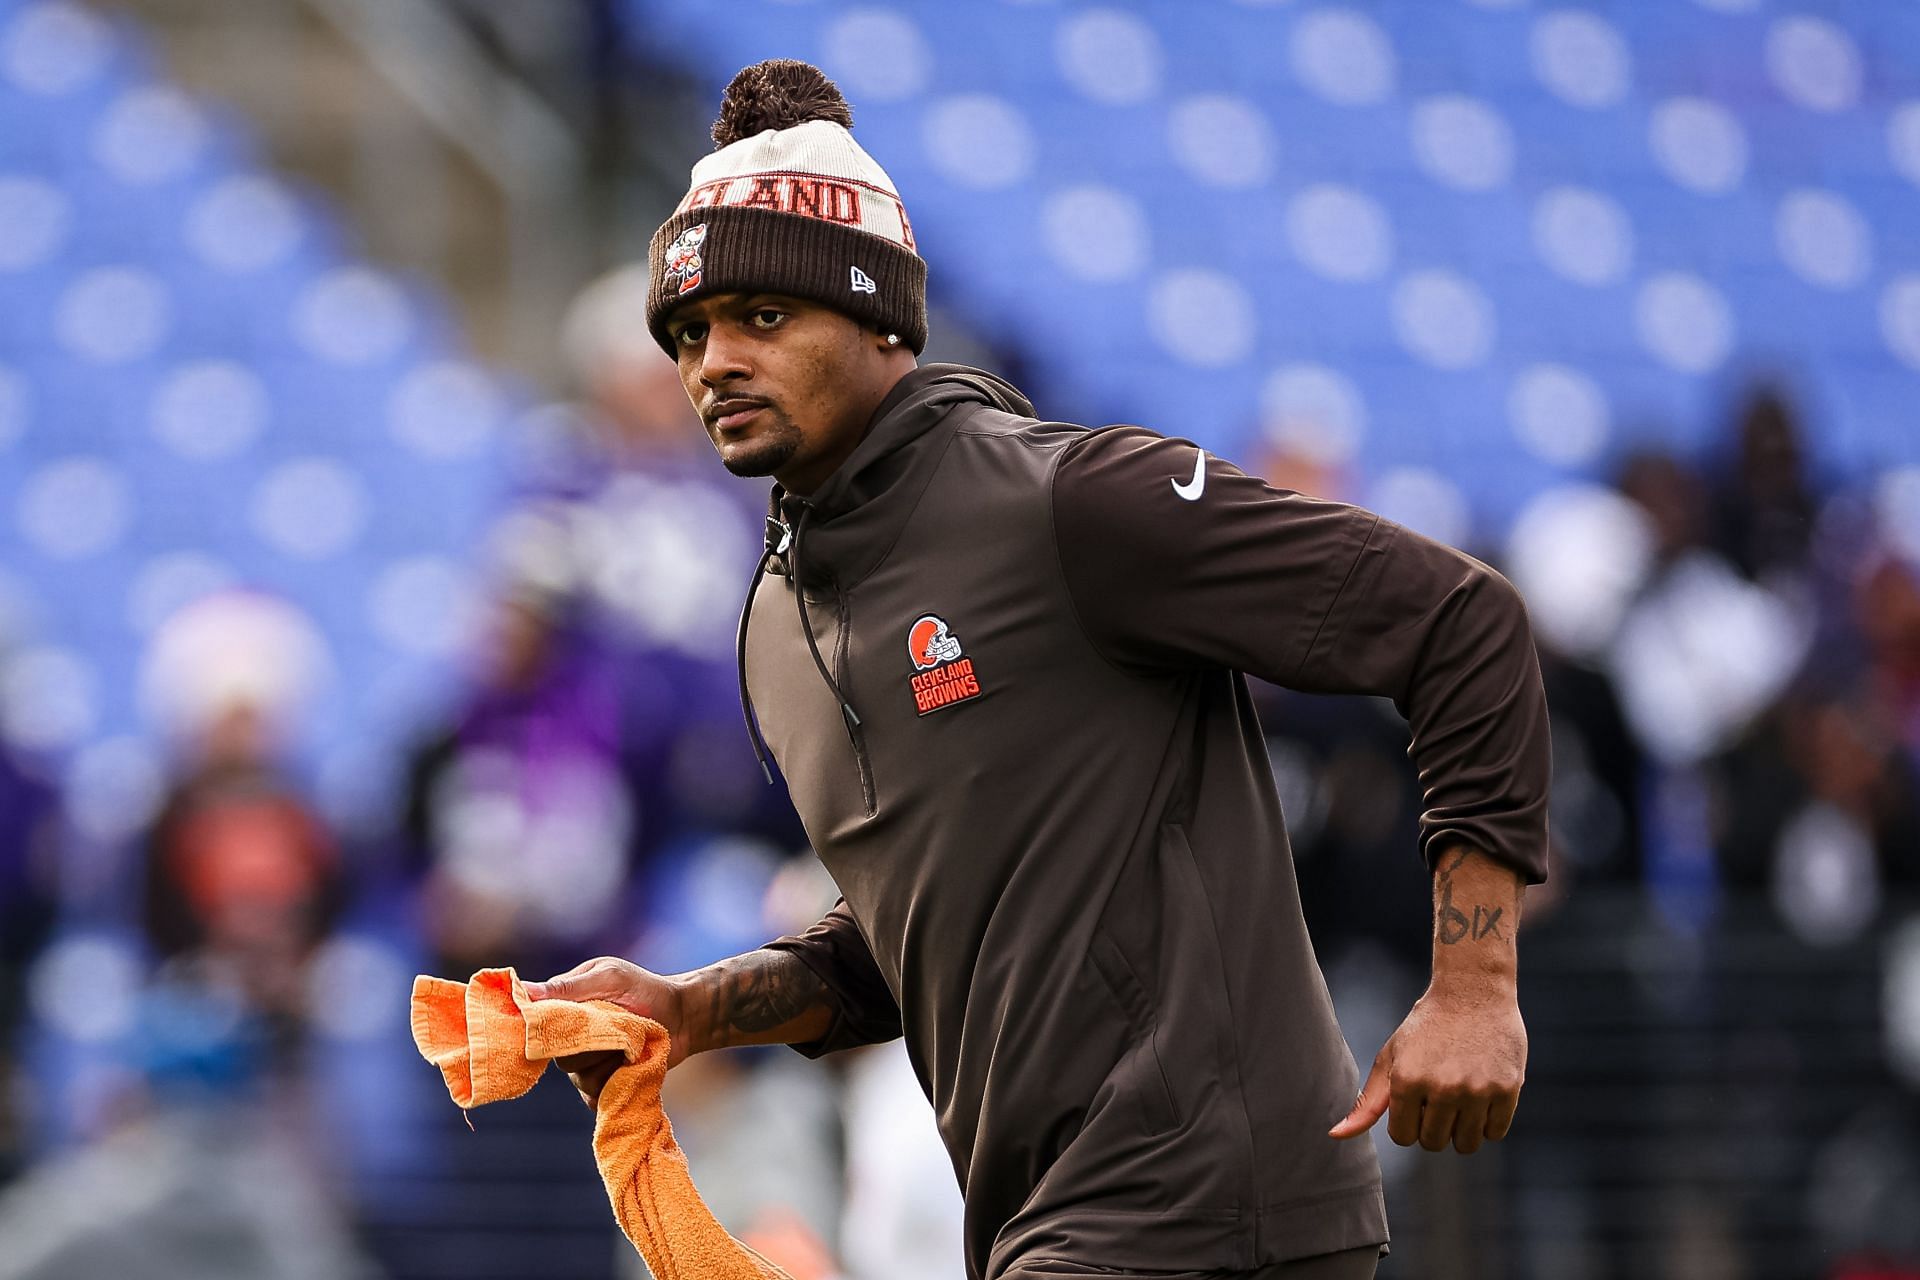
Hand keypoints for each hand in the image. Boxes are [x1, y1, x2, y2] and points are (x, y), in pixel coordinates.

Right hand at [525, 957, 692, 1106]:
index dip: (542, 1030)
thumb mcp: (610, 978)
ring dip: (606, 1063)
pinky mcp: (602, 1084)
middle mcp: (569, 1037)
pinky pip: (594, 1096)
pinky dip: (613, 1084)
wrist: (684, 1017)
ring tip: (629, 1046)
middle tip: (616, 1030)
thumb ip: (570, 987)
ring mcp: (585, 1064)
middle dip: (589, 1046)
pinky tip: (630, 1067)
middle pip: (558, 1056)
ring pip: (577, 1078)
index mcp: (564, 1006)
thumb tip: (524, 991)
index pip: (534, 1025)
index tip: (565, 1029)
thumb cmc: (646, 990)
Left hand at [1327, 981, 1525, 1153]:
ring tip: (1460, 1097)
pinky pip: (1495, 1133)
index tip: (1416, 1100)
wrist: (1472, 992)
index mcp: (1407, 1081)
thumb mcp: (1391, 1058)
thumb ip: (1368, 1102)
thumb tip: (1336, 1135)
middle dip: (1433, 1126)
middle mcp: (1442, 1088)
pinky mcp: (1507, 1089)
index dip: (1408, 1122)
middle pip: (1434, 1144)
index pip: (1404, 1138)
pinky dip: (1488, 1122)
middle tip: (1438, 1096)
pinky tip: (1482, 1093)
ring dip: (1461, 1129)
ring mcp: (1477, 1090)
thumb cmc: (1426, 1027)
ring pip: (1466, 1144)